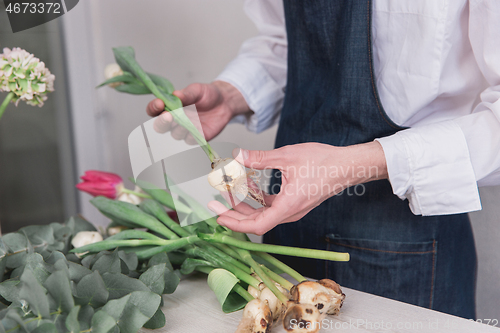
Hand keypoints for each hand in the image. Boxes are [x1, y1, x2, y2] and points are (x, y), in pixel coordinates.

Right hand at [146, 81, 250, 143]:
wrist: (225, 102)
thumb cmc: (208, 94)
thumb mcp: (197, 90)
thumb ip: (187, 94)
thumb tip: (176, 94)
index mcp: (171, 106)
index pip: (155, 110)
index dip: (153, 108)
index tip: (159, 103)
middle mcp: (175, 120)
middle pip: (160, 126)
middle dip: (162, 122)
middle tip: (169, 116)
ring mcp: (185, 129)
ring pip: (175, 134)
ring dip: (179, 128)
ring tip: (187, 120)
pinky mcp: (196, 137)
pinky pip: (190, 140)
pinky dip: (191, 135)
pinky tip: (197, 128)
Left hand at [207, 141, 387, 234]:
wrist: (346, 166)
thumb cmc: (323, 162)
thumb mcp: (287, 156)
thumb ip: (260, 158)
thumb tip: (238, 156)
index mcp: (288, 205)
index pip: (258, 225)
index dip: (235, 223)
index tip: (219, 216)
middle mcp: (290, 212)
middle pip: (257, 222)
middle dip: (234, 214)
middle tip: (216, 204)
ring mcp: (293, 209)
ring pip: (263, 214)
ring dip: (246, 205)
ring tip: (230, 191)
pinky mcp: (294, 203)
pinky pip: (272, 207)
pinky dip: (258, 199)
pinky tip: (250, 184)